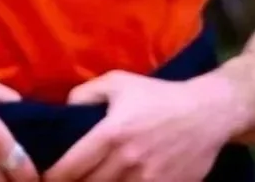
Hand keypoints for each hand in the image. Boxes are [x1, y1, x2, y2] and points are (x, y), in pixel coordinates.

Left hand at [44, 72, 245, 181]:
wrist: (208, 113)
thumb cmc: (159, 96)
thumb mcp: (119, 82)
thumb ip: (85, 93)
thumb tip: (62, 110)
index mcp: (111, 133)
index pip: (70, 168)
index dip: (53, 178)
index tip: (45, 179)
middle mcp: (127, 160)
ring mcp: (148, 179)